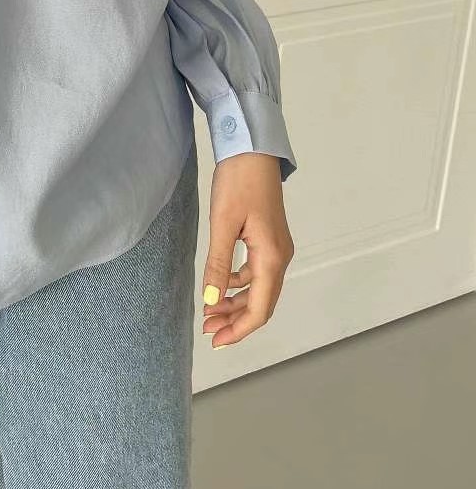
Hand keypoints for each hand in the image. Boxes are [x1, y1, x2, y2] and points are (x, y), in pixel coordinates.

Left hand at [201, 153, 293, 349]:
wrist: (252, 149)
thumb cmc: (238, 181)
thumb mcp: (223, 223)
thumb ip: (219, 264)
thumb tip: (212, 301)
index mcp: (272, 257)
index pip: (260, 308)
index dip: (240, 329)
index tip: (216, 340)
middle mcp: (280, 256)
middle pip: (262, 303)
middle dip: (236, 320)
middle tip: (208, 330)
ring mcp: (276, 248)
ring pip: (259, 289)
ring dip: (236, 303)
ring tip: (210, 312)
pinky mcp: (268, 238)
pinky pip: (256, 272)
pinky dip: (239, 284)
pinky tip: (221, 284)